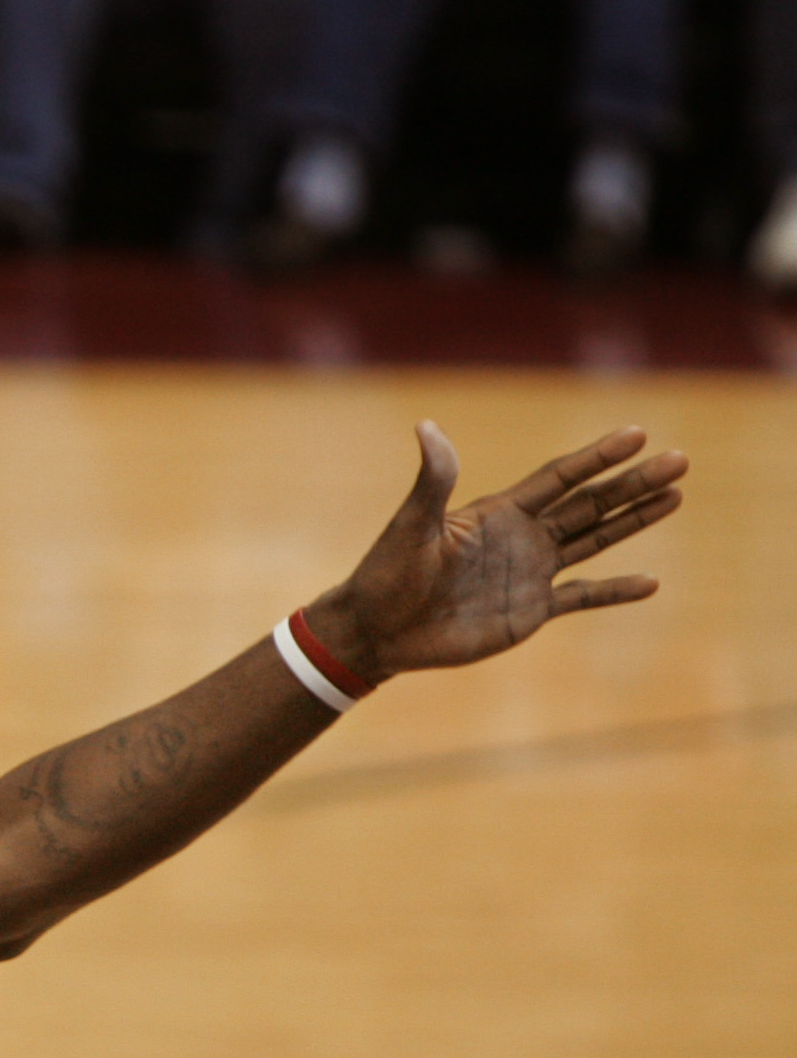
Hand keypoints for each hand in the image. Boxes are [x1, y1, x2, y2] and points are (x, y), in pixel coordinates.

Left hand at [310, 421, 685, 681]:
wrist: (377, 631)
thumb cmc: (387, 574)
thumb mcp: (412, 525)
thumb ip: (432, 480)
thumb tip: (427, 427)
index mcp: (498, 513)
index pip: (560, 477)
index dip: (597, 457)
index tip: (637, 435)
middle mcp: (521, 538)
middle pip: (589, 504)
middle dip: (633, 483)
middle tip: (680, 460)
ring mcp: (529, 573)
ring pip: (594, 540)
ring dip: (634, 520)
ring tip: (675, 497)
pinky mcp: (530, 611)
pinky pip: (582, 598)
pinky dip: (614, 591)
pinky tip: (650, 582)